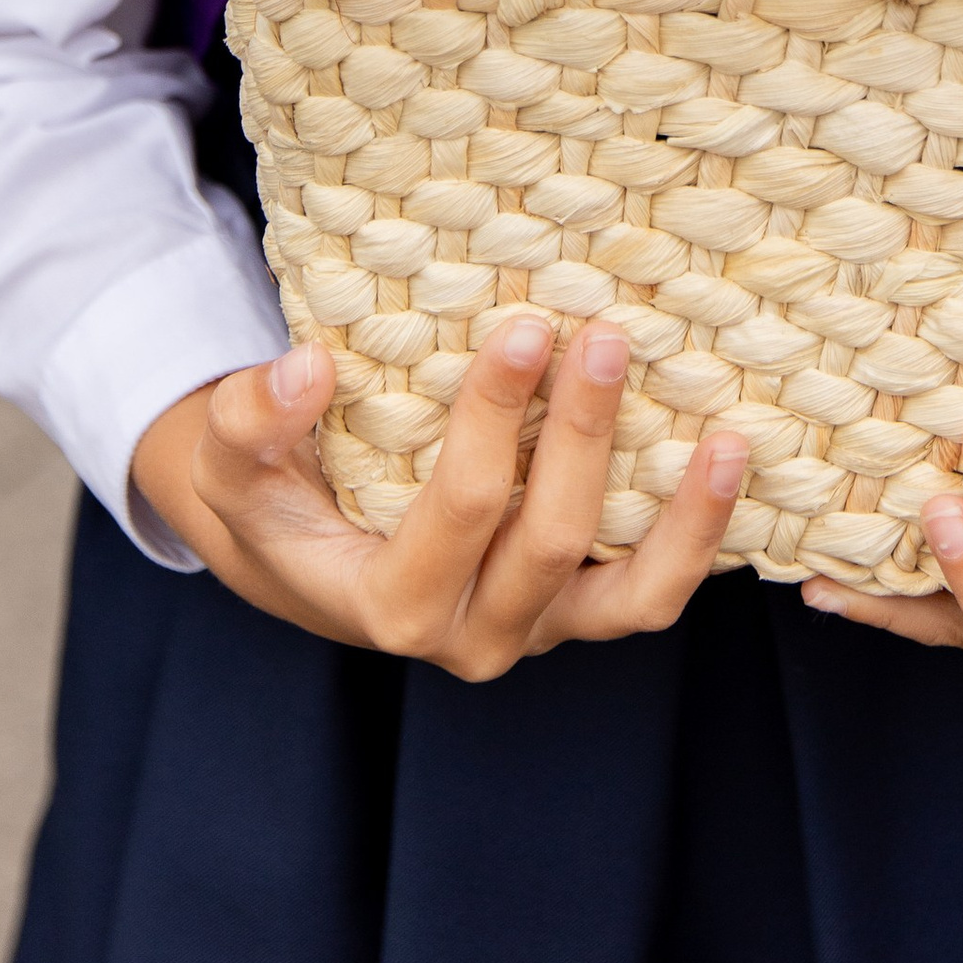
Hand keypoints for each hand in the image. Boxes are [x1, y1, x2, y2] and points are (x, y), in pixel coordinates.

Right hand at [130, 314, 748, 679]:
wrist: (304, 556)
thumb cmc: (273, 498)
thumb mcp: (232, 463)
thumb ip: (253, 420)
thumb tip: (307, 369)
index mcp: (391, 605)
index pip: (460, 509)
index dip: (494, 422)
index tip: (523, 328)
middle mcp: (473, 634)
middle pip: (549, 541)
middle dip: (583, 437)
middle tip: (605, 336)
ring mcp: (537, 628)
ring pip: (628, 598)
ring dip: (683, 519)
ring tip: (726, 439)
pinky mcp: (577, 610)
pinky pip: (648, 593)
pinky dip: (697, 540)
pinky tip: (730, 464)